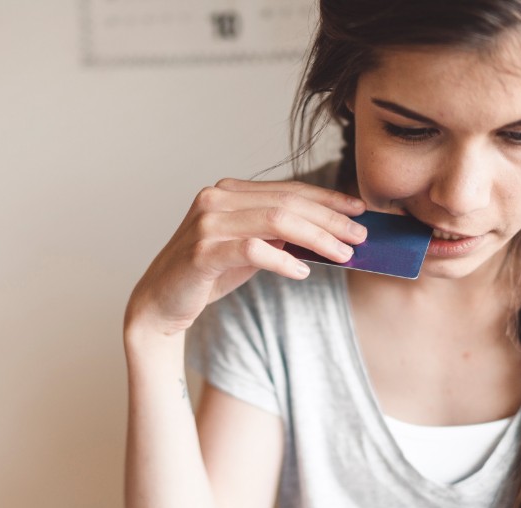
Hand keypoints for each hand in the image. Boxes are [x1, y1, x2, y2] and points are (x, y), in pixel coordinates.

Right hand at [125, 179, 365, 338]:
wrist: (160, 303)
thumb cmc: (205, 276)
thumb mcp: (247, 250)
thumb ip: (277, 236)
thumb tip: (326, 233)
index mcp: (228, 191)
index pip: (288, 189)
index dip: (327, 198)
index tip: (358, 209)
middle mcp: (216, 198)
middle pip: (287, 202)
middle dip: (330, 218)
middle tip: (360, 235)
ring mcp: (207, 223)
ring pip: (276, 221)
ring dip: (316, 238)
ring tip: (342, 254)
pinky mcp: (202, 251)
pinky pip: (254, 250)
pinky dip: (283, 262)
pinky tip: (302, 273)